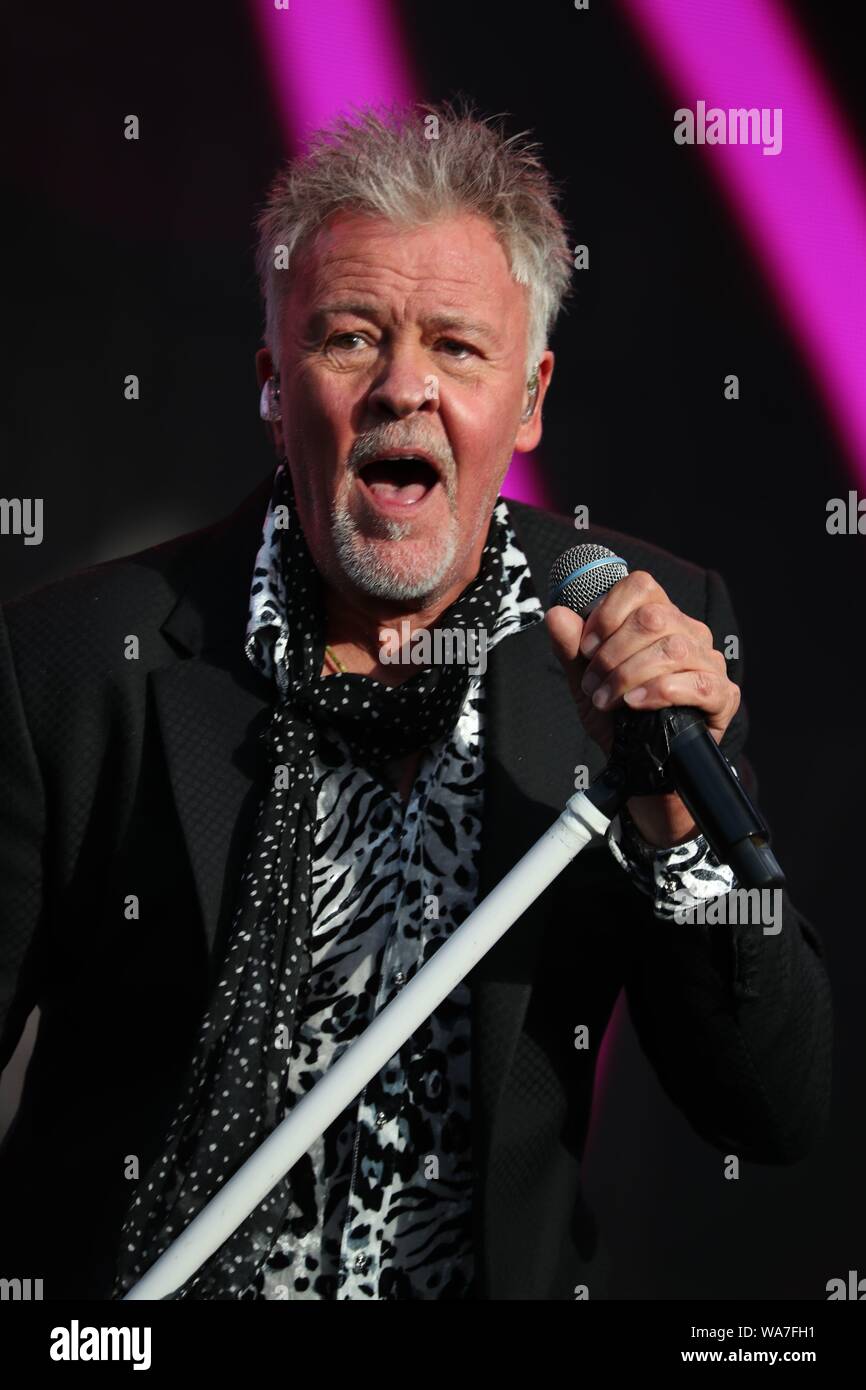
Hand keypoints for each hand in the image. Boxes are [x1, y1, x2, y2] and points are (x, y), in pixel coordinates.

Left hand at [545, 571, 740, 846]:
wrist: (640, 764)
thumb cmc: (619, 716)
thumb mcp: (587, 681)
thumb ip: (571, 649)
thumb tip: (556, 613)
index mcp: (660, 618)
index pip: (642, 586)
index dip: (608, 611)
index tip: (587, 646)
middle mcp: (690, 633)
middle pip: (654, 618)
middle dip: (612, 652)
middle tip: (592, 684)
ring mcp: (710, 663)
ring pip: (673, 649)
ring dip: (629, 675)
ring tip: (607, 699)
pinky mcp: (722, 696)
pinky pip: (698, 684)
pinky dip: (660, 692)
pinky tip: (636, 704)